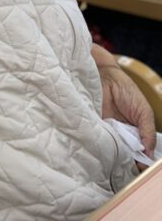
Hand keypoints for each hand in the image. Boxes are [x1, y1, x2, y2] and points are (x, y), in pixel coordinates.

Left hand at [93, 46, 155, 161]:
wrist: (105, 76)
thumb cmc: (126, 90)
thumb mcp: (144, 111)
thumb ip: (148, 132)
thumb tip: (149, 154)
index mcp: (136, 133)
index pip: (141, 153)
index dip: (143, 162)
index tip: (144, 168)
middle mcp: (122, 136)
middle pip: (127, 156)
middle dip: (130, 163)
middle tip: (132, 167)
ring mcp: (108, 133)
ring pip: (113, 152)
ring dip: (116, 157)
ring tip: (120, 160)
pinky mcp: (95, 129)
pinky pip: (99, 142)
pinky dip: (102, 147)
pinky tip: (106, 150)